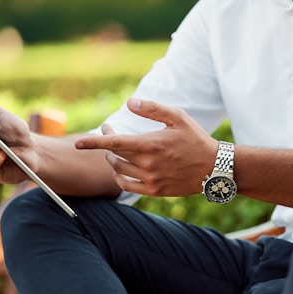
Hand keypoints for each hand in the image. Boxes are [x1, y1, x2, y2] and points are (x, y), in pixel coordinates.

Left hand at [75, 97, 218, 196]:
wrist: (214, 168)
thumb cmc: (196, 139)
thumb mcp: (178, 117)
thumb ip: (152, 109)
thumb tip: (129, 102)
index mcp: (150, 144)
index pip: (114, 142)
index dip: (93, 142)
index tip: (78, 143)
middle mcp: (148, 164)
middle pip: (114, 155)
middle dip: (106, 144)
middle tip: (111, 132)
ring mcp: (151, 180)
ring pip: (119, 171)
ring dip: (113, 160)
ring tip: (117, 150)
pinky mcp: (155, 191)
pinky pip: (127, 186)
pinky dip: (119, 177)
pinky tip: (121, 169)